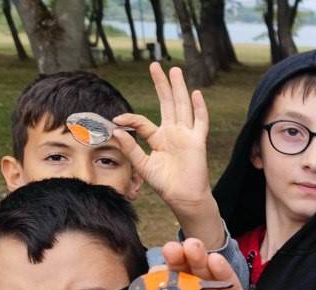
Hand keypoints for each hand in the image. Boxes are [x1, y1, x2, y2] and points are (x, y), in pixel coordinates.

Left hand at [111, 63, 223, 245]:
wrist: (184, 197)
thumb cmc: (165, 184)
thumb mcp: (143, 165)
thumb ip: (131, 148)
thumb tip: (116, 130)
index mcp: (158, 138)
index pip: (143, 121)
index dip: (130, 118)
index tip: (116, 120)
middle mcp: (173, 133)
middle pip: (167, 103)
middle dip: (161, 84)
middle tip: (154, 65)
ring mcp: (186, 135)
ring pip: (182, 106)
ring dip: (179, 88)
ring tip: (174, 71)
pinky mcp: (197, 142)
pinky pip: (200, 122)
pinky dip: (199, 108)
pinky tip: (196, 94)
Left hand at [143, 239, 268, 289]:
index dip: (160, 279)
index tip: (157, 271)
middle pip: (184, 277)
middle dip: (178, 262)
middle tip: (173, 249)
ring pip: (205, 276)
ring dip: (199, 260)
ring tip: (193, 248)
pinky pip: (229, 285)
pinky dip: (223, 272)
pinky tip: (215, 261)